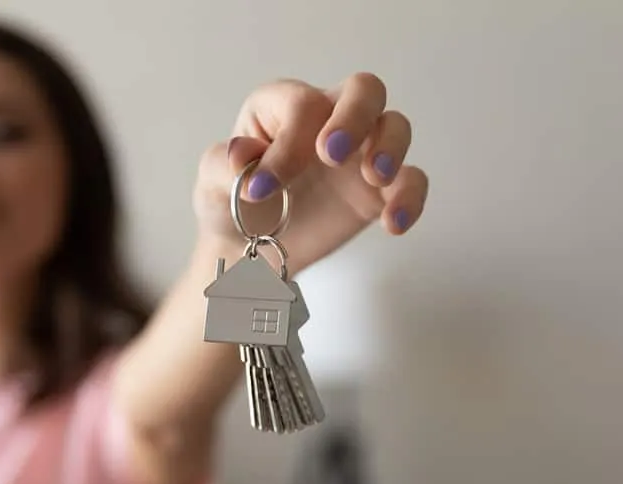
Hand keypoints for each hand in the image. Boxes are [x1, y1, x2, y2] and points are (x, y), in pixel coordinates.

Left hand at [192, 73, 428, 274]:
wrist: (247, 253)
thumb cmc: (230, 205)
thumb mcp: (212, 184)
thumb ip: (224, 164)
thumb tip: (243, 156)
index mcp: (283, 108)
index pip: (302, 106)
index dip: (288, 144)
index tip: (262, 190)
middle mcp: (327, 121)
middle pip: (364, 90)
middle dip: (354, 117)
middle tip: (332, 155)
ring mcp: (358, 154)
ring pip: (396, 126)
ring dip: (390, 148)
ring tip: (373, 179)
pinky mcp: (378, 192)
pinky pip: (410, 182)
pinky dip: (410, 198)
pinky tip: (393, 224)